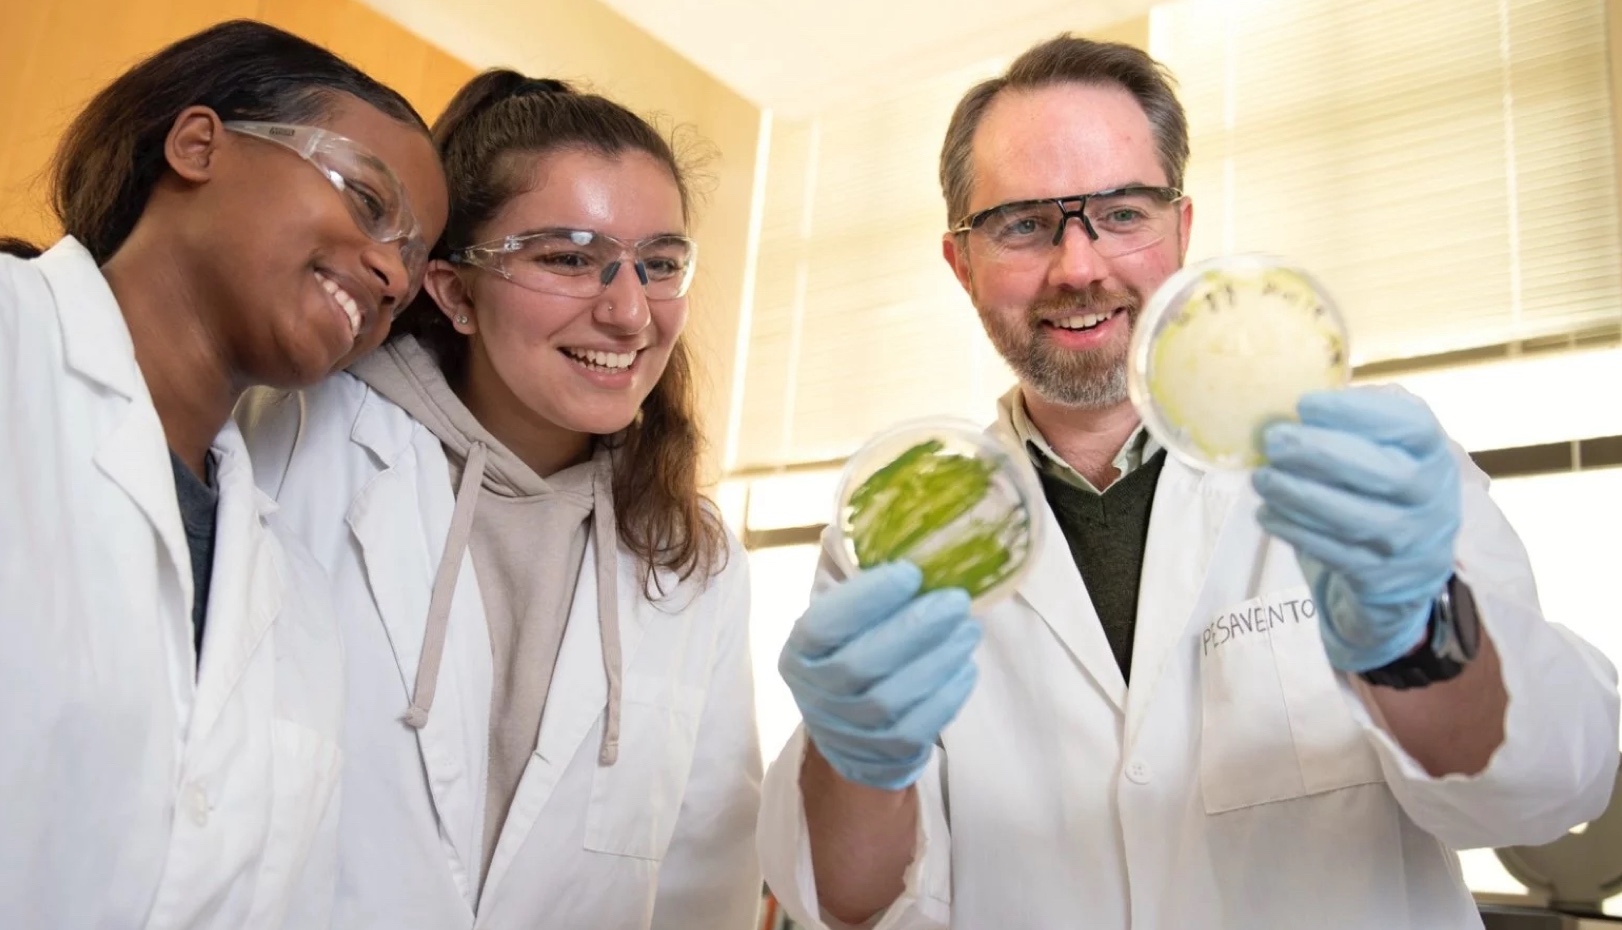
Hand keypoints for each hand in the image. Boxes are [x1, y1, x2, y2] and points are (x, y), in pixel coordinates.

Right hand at [779, 562, 981, 790]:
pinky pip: (918, 728)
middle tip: (956, 600)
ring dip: (939, 659)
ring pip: (893, 698)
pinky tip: (966, 666)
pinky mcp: (882, 756)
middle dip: (915, 628)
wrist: (849, 730)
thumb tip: (890, 528)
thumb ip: (852, 575)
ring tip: (969, 628)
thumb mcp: (838, 615)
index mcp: (799, 651)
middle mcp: (814, 694)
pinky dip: (948, 695)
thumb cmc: (850, 652)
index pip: (823, 624)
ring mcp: (848, 730)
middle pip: (862, 664)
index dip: (867, 598)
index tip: (911, 572)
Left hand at [1252, 387, 1460, 672]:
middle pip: (1384, 474)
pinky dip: (1294, 531)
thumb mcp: (1388, 447)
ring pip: (1354, 519)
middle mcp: (1432, 497)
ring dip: (1299, 496)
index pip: (1410, 425)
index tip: (1305, 403)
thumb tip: (1291, 402)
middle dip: (1321, 454)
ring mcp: (1409, 541)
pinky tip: (1267, 512)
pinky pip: (1333, 553)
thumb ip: (1355, 420)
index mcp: (1433, 452)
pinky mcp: (1380, 576)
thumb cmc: (1384, 484)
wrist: (1409, 565)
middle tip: (1272, 440)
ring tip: (1261, 478)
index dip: (1358, 412)